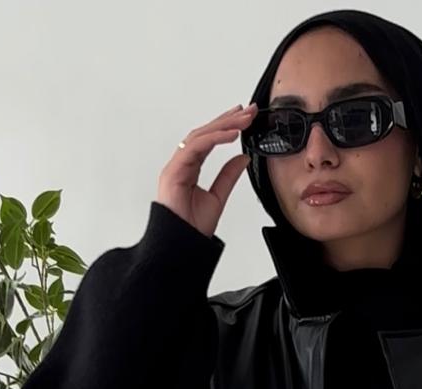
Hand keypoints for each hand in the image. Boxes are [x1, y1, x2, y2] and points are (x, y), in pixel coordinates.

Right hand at [156, 101, 257, 238]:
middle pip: (205, 133)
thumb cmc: (193, 226)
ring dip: (222, 125)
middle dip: (227, 119)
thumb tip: (242, 158)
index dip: (226, 126)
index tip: (244, 118)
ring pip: (200, 136)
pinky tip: (231, 134)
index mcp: (190, 167)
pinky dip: (214, 139)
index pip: (209, 139)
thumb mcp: (218, 197)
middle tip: (247, 111)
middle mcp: (181, 163)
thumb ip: (228, 176)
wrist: (183, 244)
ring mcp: (176, 166)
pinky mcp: (174, 171)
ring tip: (243, 120)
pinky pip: (195, 147)